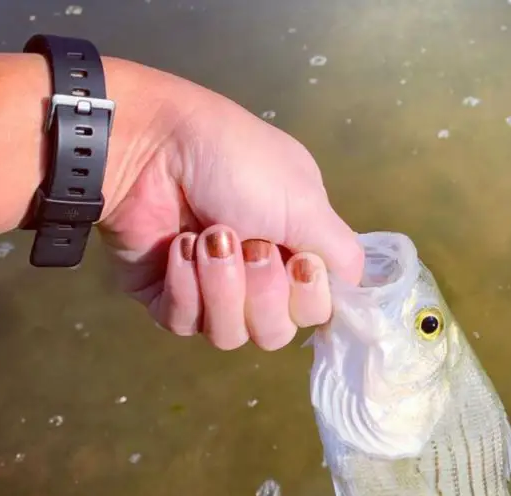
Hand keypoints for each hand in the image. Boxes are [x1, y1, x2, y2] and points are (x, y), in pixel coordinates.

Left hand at [98, 59, 362, 350]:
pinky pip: (185, 324)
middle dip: (261, 289)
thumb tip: (358, 291)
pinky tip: (179, 244)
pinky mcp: (166, 298)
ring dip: (221, 284)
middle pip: (275, 333)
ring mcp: (211, 292)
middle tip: (247, 241)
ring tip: (208, 236)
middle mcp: (257, 279)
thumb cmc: (235, 162)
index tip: (299, 261)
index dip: (309, 298)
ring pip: (231, 336)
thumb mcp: (306, 200)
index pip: (316, 312)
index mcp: (296, 254)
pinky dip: (185, 284)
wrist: (151, 145)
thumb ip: (343, 254)